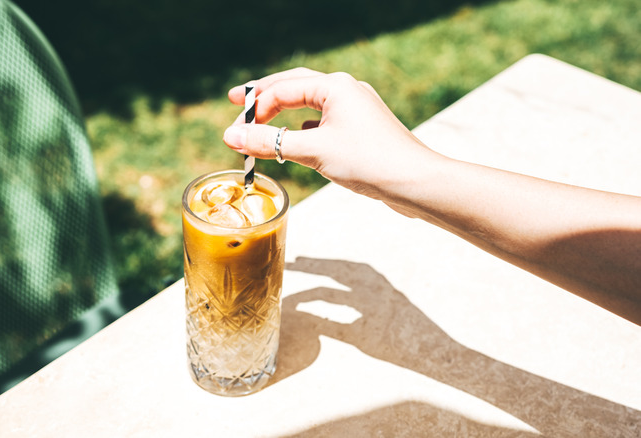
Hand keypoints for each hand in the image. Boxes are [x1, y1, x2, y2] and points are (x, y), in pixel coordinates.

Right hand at [223, 68, 445, 209]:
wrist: (414, 182)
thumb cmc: (368, 161)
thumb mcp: (313, 151)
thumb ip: (271, 143)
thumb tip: (231, 138)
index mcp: (334, 86)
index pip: (282, 89)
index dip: (254, 109)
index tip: (234, 131)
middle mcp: (345, 90)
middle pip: (294, 86)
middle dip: (265, 97)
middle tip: (237, 103)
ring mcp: (354, 109)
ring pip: (309, 104)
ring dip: (283, 114)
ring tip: (261, 124)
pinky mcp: (360, 129)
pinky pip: (323, 122)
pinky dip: (302, 129)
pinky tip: (295, 141)